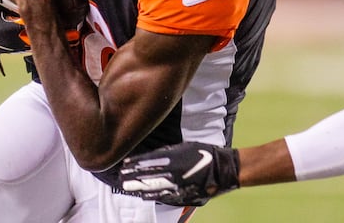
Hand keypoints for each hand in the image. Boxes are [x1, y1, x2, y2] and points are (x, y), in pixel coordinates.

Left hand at [120, 142, 239, 205]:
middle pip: (148, 176)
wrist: (222, 169)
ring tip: (127, 187)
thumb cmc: (204, 154)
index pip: (149, 161)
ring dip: (139, 187)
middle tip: (121, 178)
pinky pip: (164, 197)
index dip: (135, 164)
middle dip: (133, 177)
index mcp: (175, 158)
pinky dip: (152, 196)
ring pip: (153, 188)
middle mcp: (174, 172)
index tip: (124, 165)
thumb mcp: (186, 147)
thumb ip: (168, 152)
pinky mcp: (183, 194)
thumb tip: (151, 155)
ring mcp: (178, 185)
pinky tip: (143, 196)